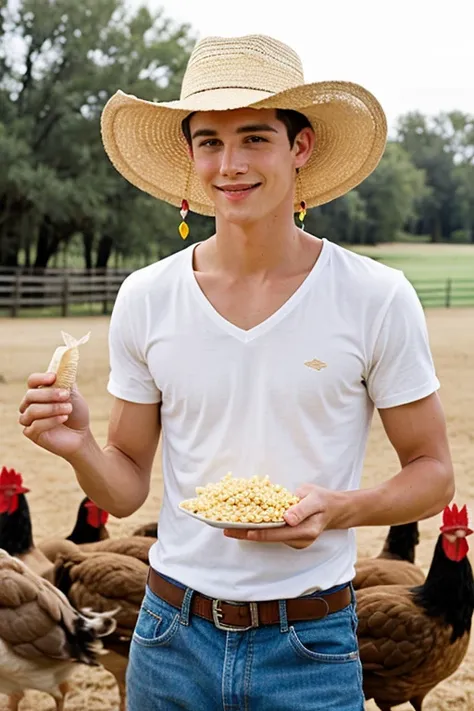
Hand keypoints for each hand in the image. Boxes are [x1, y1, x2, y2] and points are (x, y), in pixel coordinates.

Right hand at [19, 372, 90, 458]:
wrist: (81, 435)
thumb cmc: (76, 414)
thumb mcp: (73, 394)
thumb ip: (66, 380)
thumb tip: (65, 363)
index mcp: (39, 392)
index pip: (31, 381)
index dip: (40, 378)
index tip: (53, 377)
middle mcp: (30, 405)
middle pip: (30, 395)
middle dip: (49, 394)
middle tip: (66, 395)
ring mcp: (29, 419)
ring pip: (32, 410)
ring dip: (52, 408)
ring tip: (68, 409)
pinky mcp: (31, 433)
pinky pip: (35, 425)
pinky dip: (51, 420)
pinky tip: (63, 418)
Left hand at [224, 484, 345, 548]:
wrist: (332, 508)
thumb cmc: (322, 501)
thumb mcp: (314, 499)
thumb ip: (301, 509)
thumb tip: (287, 518)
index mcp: (305, 531)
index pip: (276, 533)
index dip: (257, 532)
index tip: (241, 530)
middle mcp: (298, 540)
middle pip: (268, 537)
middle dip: (247, 534)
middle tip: (226, 529)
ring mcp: (293, 540)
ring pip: (268, 536)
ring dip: (250, 531)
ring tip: (229, 525)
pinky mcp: (289, 536)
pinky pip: (271, 532)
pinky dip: (258, 528)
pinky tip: (243, 523)